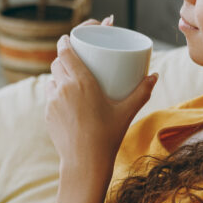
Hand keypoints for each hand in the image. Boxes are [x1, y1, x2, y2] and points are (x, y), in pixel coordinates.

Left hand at [45, 18, 157, 175]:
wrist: (85, 163)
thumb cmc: (108, 136)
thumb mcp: (127, 112)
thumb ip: (142, 92)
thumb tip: (154, 76)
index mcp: (81, 82)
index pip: (65, 51)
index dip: (66, 41)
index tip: (70, 39)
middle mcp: (63, 88)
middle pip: (57, 62)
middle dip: (65, 57)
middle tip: (77, 59)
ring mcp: (52, 101)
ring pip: (52, 79)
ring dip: (60, 75)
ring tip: (73, 79)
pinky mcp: (48, 114)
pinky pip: (50, 96)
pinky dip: (57, 93)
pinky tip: (67, 99)